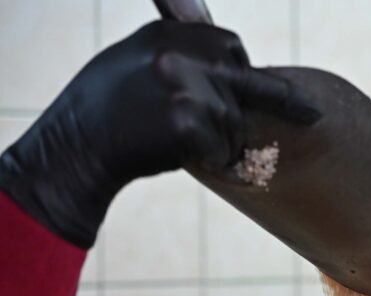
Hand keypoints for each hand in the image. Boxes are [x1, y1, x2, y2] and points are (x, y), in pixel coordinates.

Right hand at [0, 20, 319, 248]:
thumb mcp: (137, 60)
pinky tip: (174, 155)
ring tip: (169, 139)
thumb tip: (231, 53)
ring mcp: (186, 86)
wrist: (74, 148)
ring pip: (234, 124)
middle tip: (260, 121)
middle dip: (249, 107)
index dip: (242, 75)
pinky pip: (223, 151)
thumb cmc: (105, 110)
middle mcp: (180, 53)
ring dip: (217, 141)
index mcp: (169, 32)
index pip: (231, 47)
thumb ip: (180, 52)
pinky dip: (211, 163)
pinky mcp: (188, 122)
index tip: (270, 94)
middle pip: (245, 84)